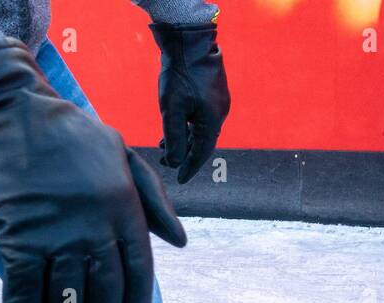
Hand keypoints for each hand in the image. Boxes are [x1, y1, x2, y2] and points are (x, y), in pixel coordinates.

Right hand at [0, 40, 186, 302]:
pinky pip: (25, 291)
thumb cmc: (65, 133)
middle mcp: (95, 224)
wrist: (3, 109)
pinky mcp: (18, 234)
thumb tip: (179, 243)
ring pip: (65, 302)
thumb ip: (152, 200)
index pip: (139, 275)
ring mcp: (56, 232)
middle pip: (103, 297)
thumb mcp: (121, 154)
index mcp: (125, 207)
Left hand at [149, 23, 231, 182]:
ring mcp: (218, 103)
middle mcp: (220, 114)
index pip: (201, 154)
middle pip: (201, 142)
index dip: (190, 168)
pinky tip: (174, 125)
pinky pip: (201, 117)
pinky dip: (188, 125)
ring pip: (200, 129)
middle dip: (183, 153)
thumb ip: (173, 138)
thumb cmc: (180, 75)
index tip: (180, 180)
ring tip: (163, 143)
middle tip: (165, 161)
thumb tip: (174, 162)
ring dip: (183, 138)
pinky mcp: (213, 93)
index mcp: (212, 122)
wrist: (190, 42)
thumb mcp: (171, 110)